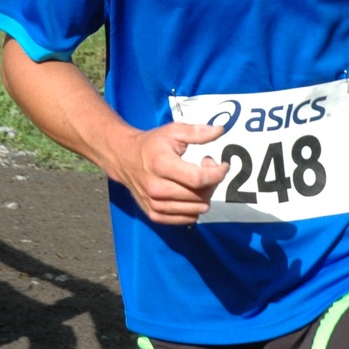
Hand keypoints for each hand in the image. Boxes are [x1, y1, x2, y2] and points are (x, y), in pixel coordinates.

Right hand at [112, 122, 229, 224]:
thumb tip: (221, 130)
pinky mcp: (155, 215)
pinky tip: (189, 192)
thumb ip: (198, 132)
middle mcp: (157, 188)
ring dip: (204, 195)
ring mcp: (155, 204)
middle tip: (207, 167)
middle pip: (200, 195)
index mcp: (162, 165)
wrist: (125, 158)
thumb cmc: (152, 144)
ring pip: (197, 209)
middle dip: (212, 182)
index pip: (199, 179)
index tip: (223, 165)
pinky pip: (188, 219)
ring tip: (197, 179)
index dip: (218, 173)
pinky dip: (194, 207)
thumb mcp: (174, 131)